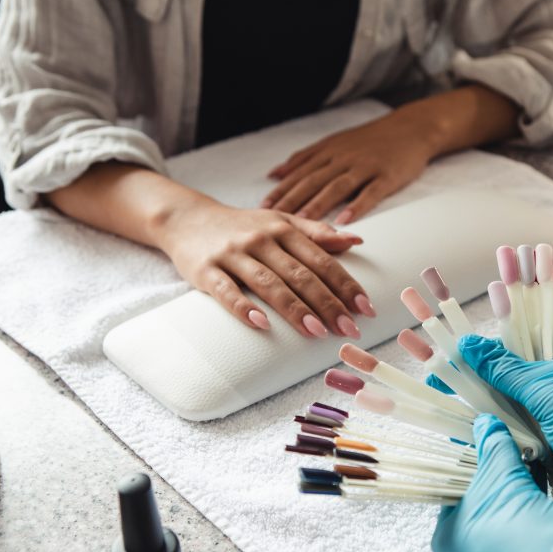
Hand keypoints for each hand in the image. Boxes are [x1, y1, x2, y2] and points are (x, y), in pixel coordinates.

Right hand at [153, 197, 375, 337]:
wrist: (187, 219)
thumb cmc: (243, 226)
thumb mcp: (281, 222)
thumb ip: (317, 233)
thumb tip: (356, 241)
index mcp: (283, 229)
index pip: (322, 260)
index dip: (345, 285)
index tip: (366, 309)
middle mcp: (261, 240)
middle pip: (301, 275)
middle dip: (328, 304)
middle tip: (349, 330)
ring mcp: (233, 255)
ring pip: (269, 284)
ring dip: (295, 309)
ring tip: (317, 332)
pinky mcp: (206, 270)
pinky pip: (226, 292)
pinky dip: (243, 308)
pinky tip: (262, 325)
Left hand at [261, 108, 436, 223]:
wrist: (411, 128)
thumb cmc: (370, 139)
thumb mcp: (334, 142)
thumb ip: (305, 158)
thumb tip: (274, 173)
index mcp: (328, 150)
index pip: (298, 172)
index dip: (280, 189)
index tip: (262, 207)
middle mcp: (343, 157)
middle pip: (313, 180)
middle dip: (292, 200)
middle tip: (275, 219)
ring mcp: (366, 166)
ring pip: (337, 186)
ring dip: (318, 204)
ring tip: (302, 221)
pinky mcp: (387, 176)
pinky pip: (370, 192)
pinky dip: (357, 206)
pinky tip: (344, 220)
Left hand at [432, 415, 552, 551]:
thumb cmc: (530, 532)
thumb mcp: (508, 479)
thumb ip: (494, 447)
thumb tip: (484, 421)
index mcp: (445, 539)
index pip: (453, 487)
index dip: (474, 458)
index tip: (490, 437)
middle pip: (477, 503)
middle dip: (499, 475)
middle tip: (514, 447)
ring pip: (498, 518)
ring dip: (515, 492)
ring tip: (531, 462)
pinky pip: (513, 534)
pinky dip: (525, 512)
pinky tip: (541, 487)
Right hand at [447, 336, 552, 551]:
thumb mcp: (544, 390)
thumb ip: (504, 368)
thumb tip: (467, 343)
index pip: (531, 345)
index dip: (496, 351)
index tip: (461, 357)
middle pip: (522, 377)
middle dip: (490, 382)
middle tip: (450, 385)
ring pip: (521, 407)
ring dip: (495, 411)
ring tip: (455, 409)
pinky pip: (526, 432)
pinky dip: (506, 433)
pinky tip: (477, 434)